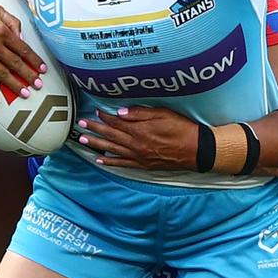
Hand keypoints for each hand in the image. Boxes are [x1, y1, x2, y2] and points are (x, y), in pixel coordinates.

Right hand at [0, 3, 44, 99]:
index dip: (35, 60)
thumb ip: (12, 20)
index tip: (43, 70)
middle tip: (38, 85)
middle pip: (16, 63)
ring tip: (25, 94)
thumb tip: (22, 35)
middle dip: (29, 76)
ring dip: (15, 85)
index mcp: (2, 29)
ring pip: (3, 73)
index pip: (23, 48)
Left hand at [76, 105, 197, 169]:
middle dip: (94, 129)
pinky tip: (100, 160)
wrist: (197, 150)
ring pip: (112, 150)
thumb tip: (119, 112)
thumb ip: (139, 113)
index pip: (116, 122)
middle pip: (110, 135)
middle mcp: (136, 144)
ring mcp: (138, 156)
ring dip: (96, 144)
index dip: (104, 117)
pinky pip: (122, 164)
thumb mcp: (162, 114)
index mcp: (140, 130)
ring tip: (83, 140)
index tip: (96, 111)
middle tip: (81, 124)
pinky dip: (110, 162)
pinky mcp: (143, 165)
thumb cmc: (182, 129)